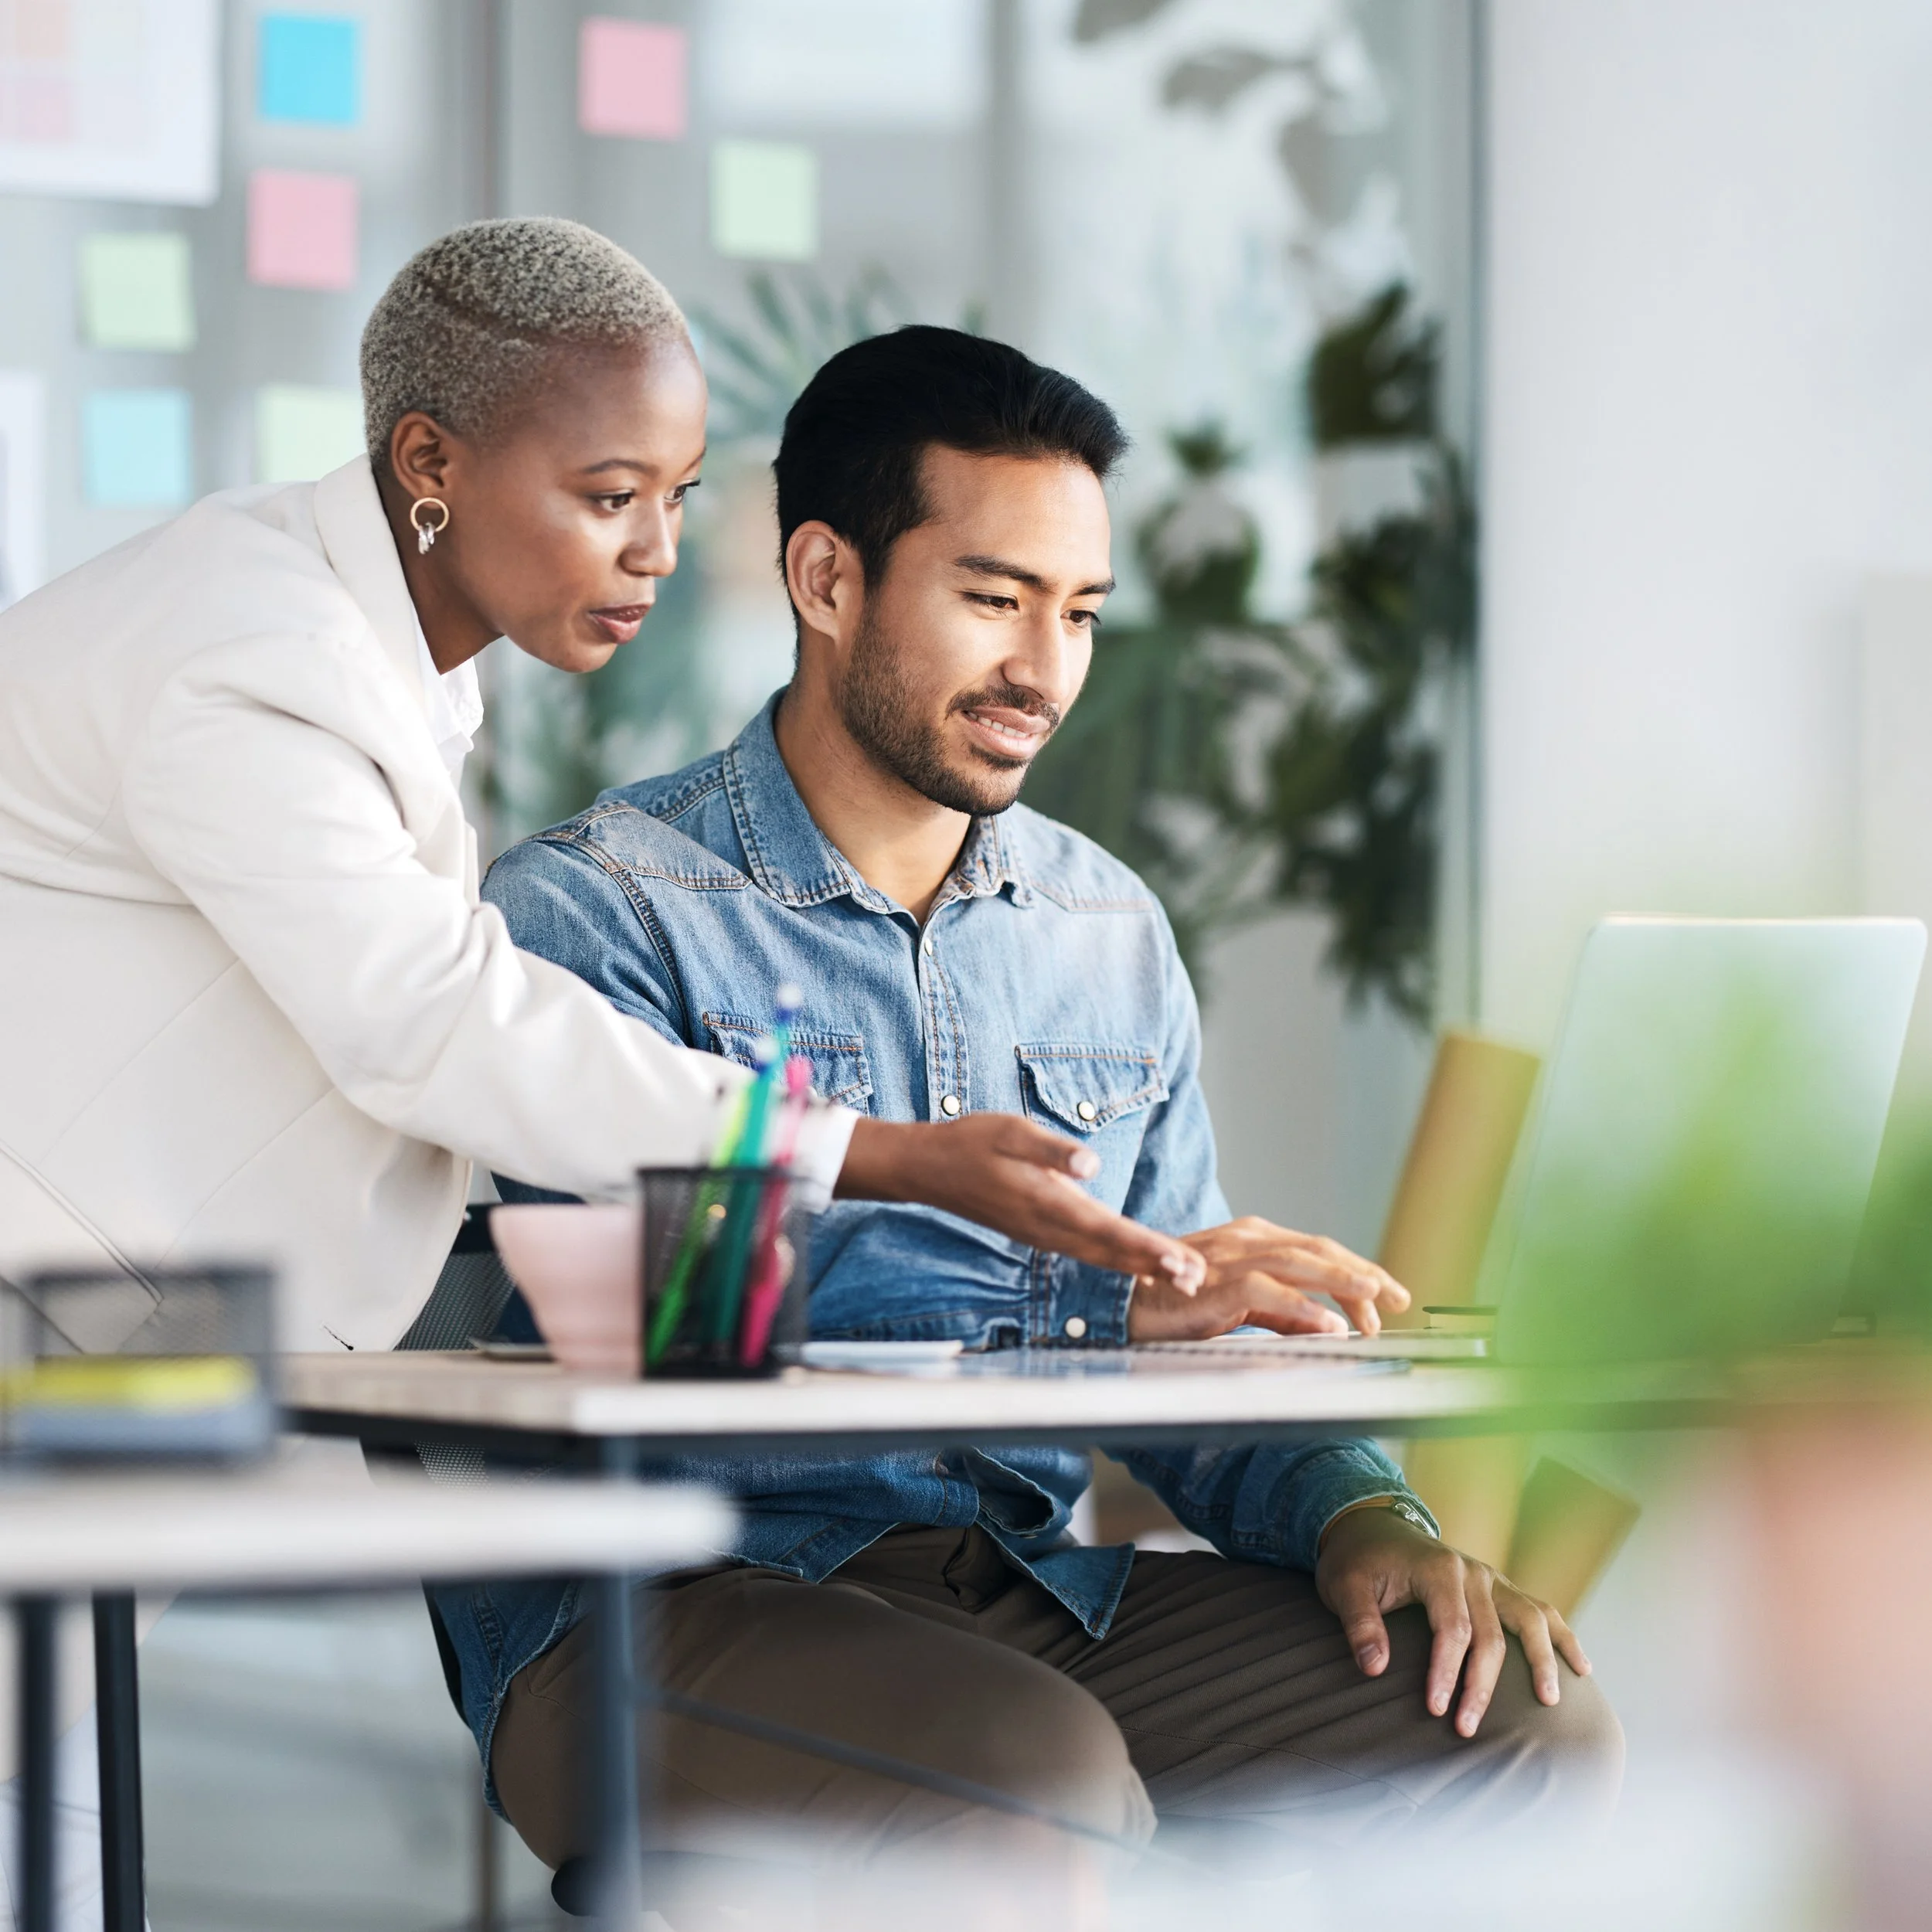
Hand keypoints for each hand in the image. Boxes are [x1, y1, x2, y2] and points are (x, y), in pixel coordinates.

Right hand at [837, 1115, 1205, 1293]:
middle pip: (1111, 1252)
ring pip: (1101, 1256)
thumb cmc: (970, 1143)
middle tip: (1196, 1279)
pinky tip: (1138, 1264)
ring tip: (1181, 1277)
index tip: (1179, 1261)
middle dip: (1155, 1265)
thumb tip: (1090, 1165)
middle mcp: (1048, 1227)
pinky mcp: (1040, 1231)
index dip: (1146, 1247)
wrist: (927, 1168)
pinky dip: (1118, 1260)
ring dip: (1141, 1266)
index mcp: (1046, 1202)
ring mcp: (1043, 1234)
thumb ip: (1051, 1148)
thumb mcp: (1009, 1131)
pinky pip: (1087, 1252)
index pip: (1107, 1230)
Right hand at [1127, 1216, 1408, 1339]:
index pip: (1318, 1249)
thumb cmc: (1174, 1301)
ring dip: (1343, 1280)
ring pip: (1300, 1262)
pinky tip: (1330, 1326)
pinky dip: (1302, 1308)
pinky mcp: (1216, 1284)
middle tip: (1398, 1298)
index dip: (1356, 1270)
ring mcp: (1232, 1258)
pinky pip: (1268, 1293)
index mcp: (1254, 1239)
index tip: (1386, 1297)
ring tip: (1377, 1298)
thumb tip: (1329, 1323)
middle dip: (1363, 1273)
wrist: (1120, 1303)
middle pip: (1319, 1249)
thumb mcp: (1238, 1304)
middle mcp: (1248, 1240)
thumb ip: (1281, 1311)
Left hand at [1315, 1505, 1590, 1735]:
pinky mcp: (1498, 1588)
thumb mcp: (1344, 1586)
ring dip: (1542, 1660)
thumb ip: (1359, 1624)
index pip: (1452, 1629)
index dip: (1446, 1672)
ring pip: (1529, 1619)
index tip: (1435, 1709)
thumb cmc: (1357, 1561)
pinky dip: (1561, 1637)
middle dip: (1482, 1685)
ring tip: (1549, 1700)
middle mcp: (1472, 1572)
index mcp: (1438, 1570)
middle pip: (1492, 1635)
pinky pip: (1538, 1611)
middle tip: (1467, 1728)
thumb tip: (1374, 1668)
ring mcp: (1490, 1578)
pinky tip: (1580, 1667)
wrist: (1371, 1526)